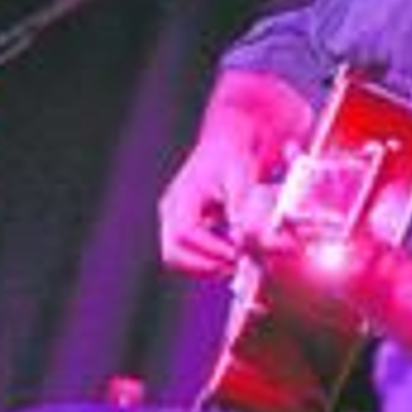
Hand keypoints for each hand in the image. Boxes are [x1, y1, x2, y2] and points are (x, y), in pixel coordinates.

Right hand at [158, 138, 274, 276]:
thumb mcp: (241, 178)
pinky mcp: (178, 223)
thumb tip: (242, 237)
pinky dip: (202, 259)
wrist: (225, 145)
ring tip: (234, 262)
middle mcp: (170, 208)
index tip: (237, 256)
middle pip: (172, 252)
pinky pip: (182, 252)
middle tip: (234, 267)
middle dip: (203, 266)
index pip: (185, 235)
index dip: (210, 250)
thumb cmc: (233, 158)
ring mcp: (171, 217)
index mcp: (181, 196)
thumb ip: (240, 208)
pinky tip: (229, 254)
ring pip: (175, 257)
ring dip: (203, 265)